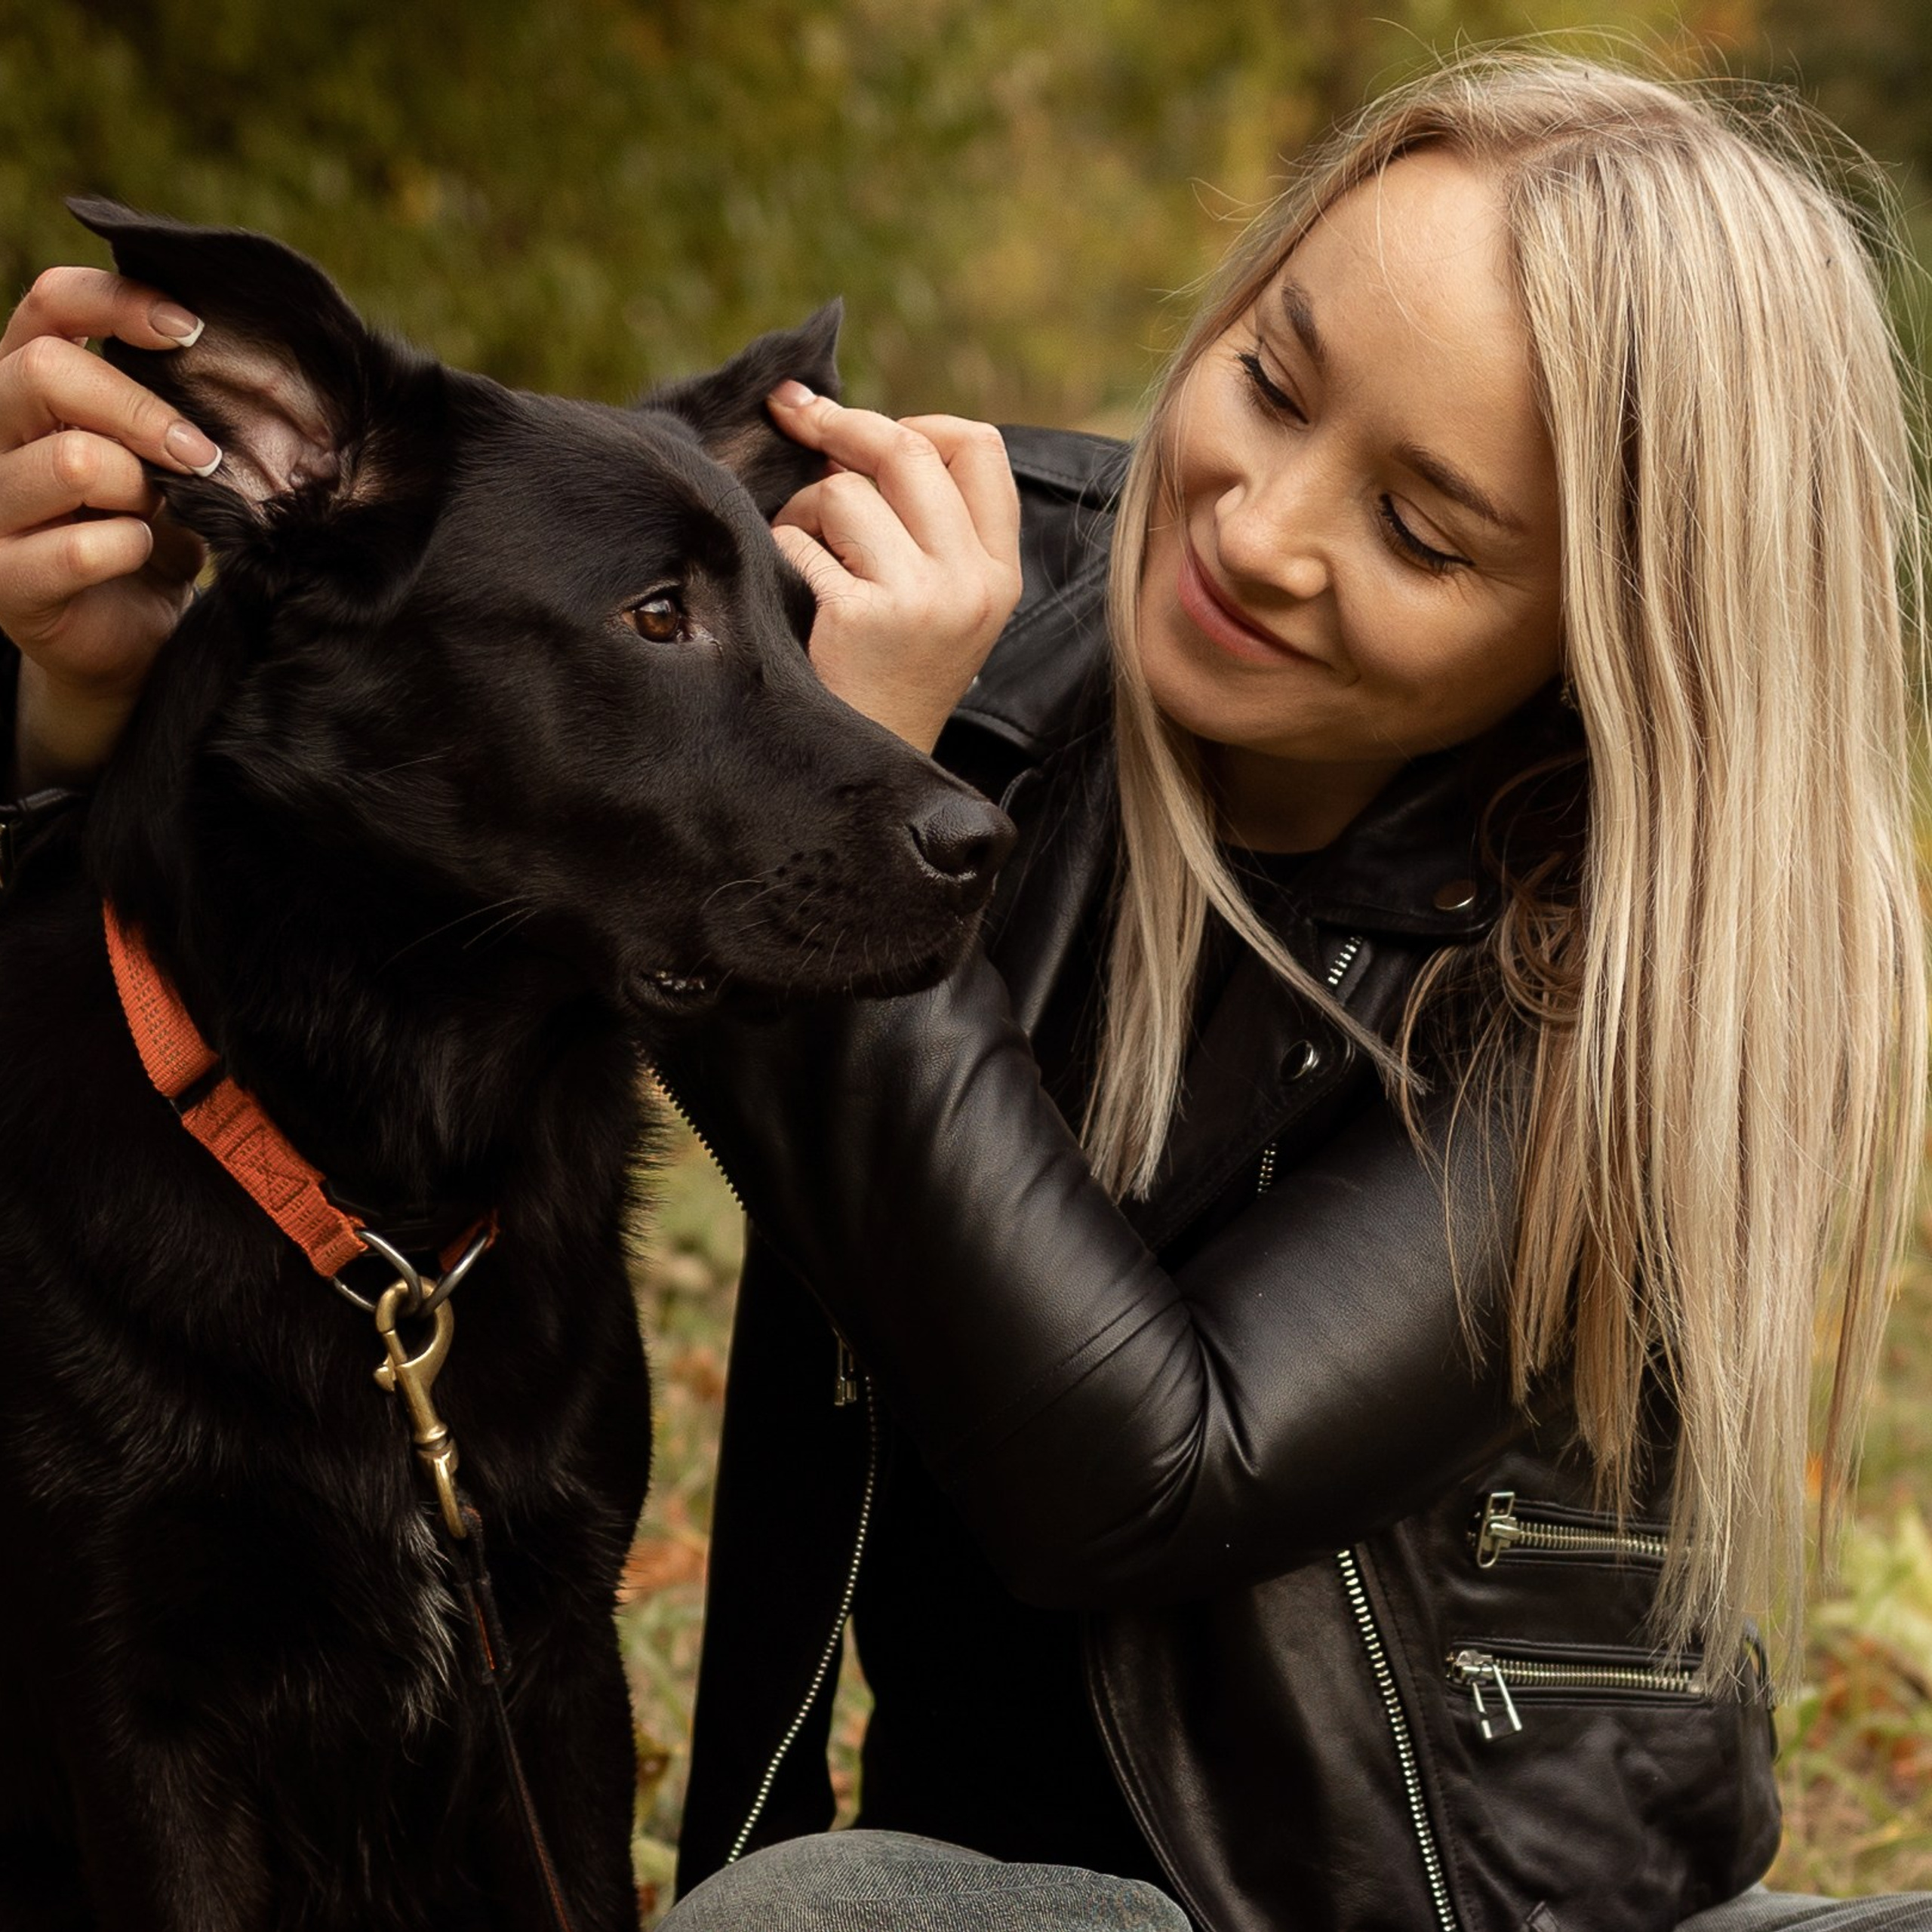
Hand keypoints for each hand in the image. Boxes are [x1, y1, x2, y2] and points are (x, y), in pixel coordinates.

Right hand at [0, 268, 219, 789]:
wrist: (127, 636)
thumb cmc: (148, 530)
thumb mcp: (162, 461)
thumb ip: (173, 412)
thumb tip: (248, 370)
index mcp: (25, 386)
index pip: (51, 304)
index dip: (118, 302)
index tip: (192, 329)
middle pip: (49, 371)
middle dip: (145, 412)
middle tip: (202, 456)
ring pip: (75, 460)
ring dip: (142, 489)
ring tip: (162, 514)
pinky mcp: (6, 580)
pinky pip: (84, 548)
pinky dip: (134, 551)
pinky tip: (143, 558)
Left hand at [766, 386, 1020, 752]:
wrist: (872, 773)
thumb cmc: (889, 676)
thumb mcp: (942, 603)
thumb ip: (927, 525)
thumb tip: (851, 426)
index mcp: (998, 572)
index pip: (979, 447)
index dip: (917, 421)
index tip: (867, 434)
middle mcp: (970, 582)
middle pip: (908, 449)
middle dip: (841, 429)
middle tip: (797, 420)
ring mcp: (921, 600)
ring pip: (845, 491)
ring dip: (805, 510)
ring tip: (809, 557)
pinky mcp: (862, 617)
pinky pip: (800, 538)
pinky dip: (781, 553)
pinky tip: (794, 595)